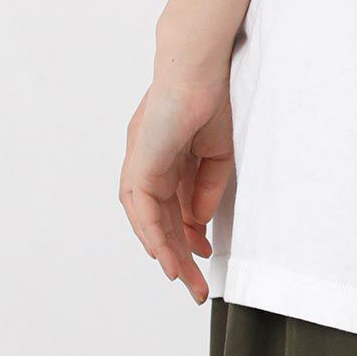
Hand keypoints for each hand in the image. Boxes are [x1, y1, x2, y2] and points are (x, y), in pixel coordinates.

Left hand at [119, 73, 232, 302]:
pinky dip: (155, 236)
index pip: (173, 206)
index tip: (206, 251)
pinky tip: (168, 257)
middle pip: (160, 220)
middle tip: (195, 286)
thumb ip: (207, 189)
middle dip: (179, 255)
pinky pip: (144, 210)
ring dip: (166, 252)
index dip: (189, 233)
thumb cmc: (213, 99)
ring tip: (184, 279)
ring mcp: (140, 164)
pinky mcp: (139, 165)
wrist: (200, 69)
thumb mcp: (217, 155)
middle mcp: (147, 163)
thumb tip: (199, 223)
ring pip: (148, 221)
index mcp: (166, 157)